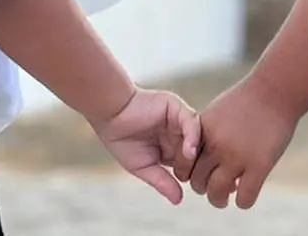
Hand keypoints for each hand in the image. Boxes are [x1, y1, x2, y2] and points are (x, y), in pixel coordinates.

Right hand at [92, 88, 201, 203]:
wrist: (109, 116)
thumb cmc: (122, 141)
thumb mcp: (143, 167)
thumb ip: (162, 181)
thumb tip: (179, 201)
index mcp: (171, 146)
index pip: (190, 161)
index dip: (191, 173)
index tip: (187, 184)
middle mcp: (177, 132)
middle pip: (198, 148)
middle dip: (196, 163)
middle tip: (190, 174)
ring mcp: (177, 118)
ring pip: (198, 135)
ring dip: (196, 151)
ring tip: (188, 163)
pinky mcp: (175, 106)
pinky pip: (190, 121)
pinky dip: (192, 136)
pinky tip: (189, 151)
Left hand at [181, 75, 297, 208]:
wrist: (274, 91)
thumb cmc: (247, 100)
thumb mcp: (217, 112)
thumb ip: (205, 133)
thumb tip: (197, 153)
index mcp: (203, 131)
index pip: (183, 164)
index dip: (188, 173)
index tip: (197, 175)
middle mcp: (217, 145)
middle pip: (197, 181)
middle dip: (203, 188)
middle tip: (213, 188)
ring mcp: (238, 156)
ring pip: (217, 193)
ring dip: (219, 200)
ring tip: (224, 198)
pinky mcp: (260, 165)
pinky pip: (245, 197)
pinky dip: (243, 202)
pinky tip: (245, 196)